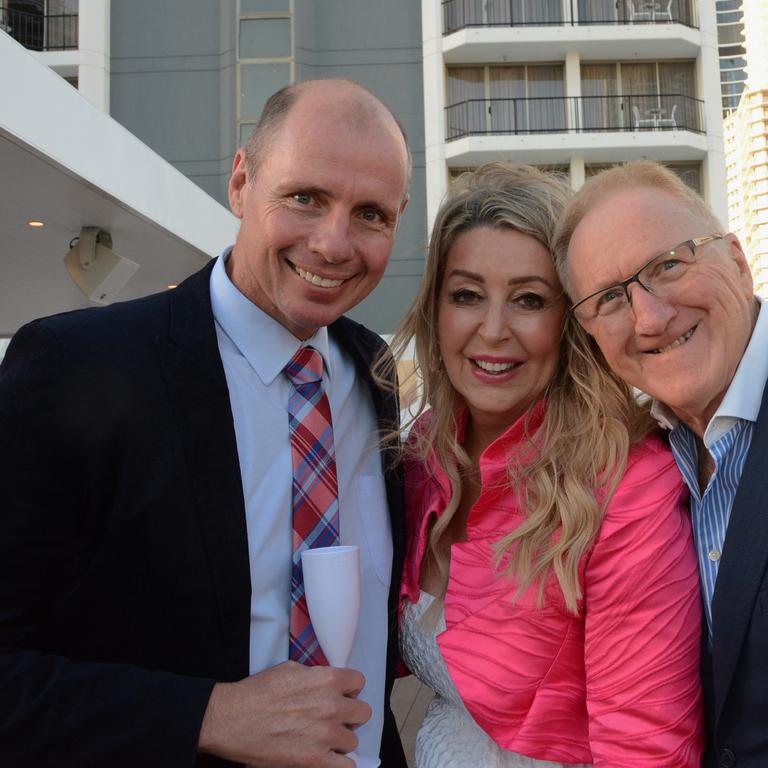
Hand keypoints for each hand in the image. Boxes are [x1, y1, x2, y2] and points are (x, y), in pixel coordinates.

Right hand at [198, 660, 371, 766]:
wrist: (232, 718)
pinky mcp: (315, 760)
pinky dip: (338, 763)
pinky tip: (325, 758)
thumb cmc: (257, 692)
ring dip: (340, 740)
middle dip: (349, 715)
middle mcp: (331, 705)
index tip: (341, 695)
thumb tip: (328, 684)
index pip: (358, 682)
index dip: (349, 689)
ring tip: (321, 739)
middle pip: (363, 712)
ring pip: (352, 740)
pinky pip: (346, 766)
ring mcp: (325, 734)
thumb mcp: (290, 669)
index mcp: (326, 679)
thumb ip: (316, 676)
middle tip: (333, 719)